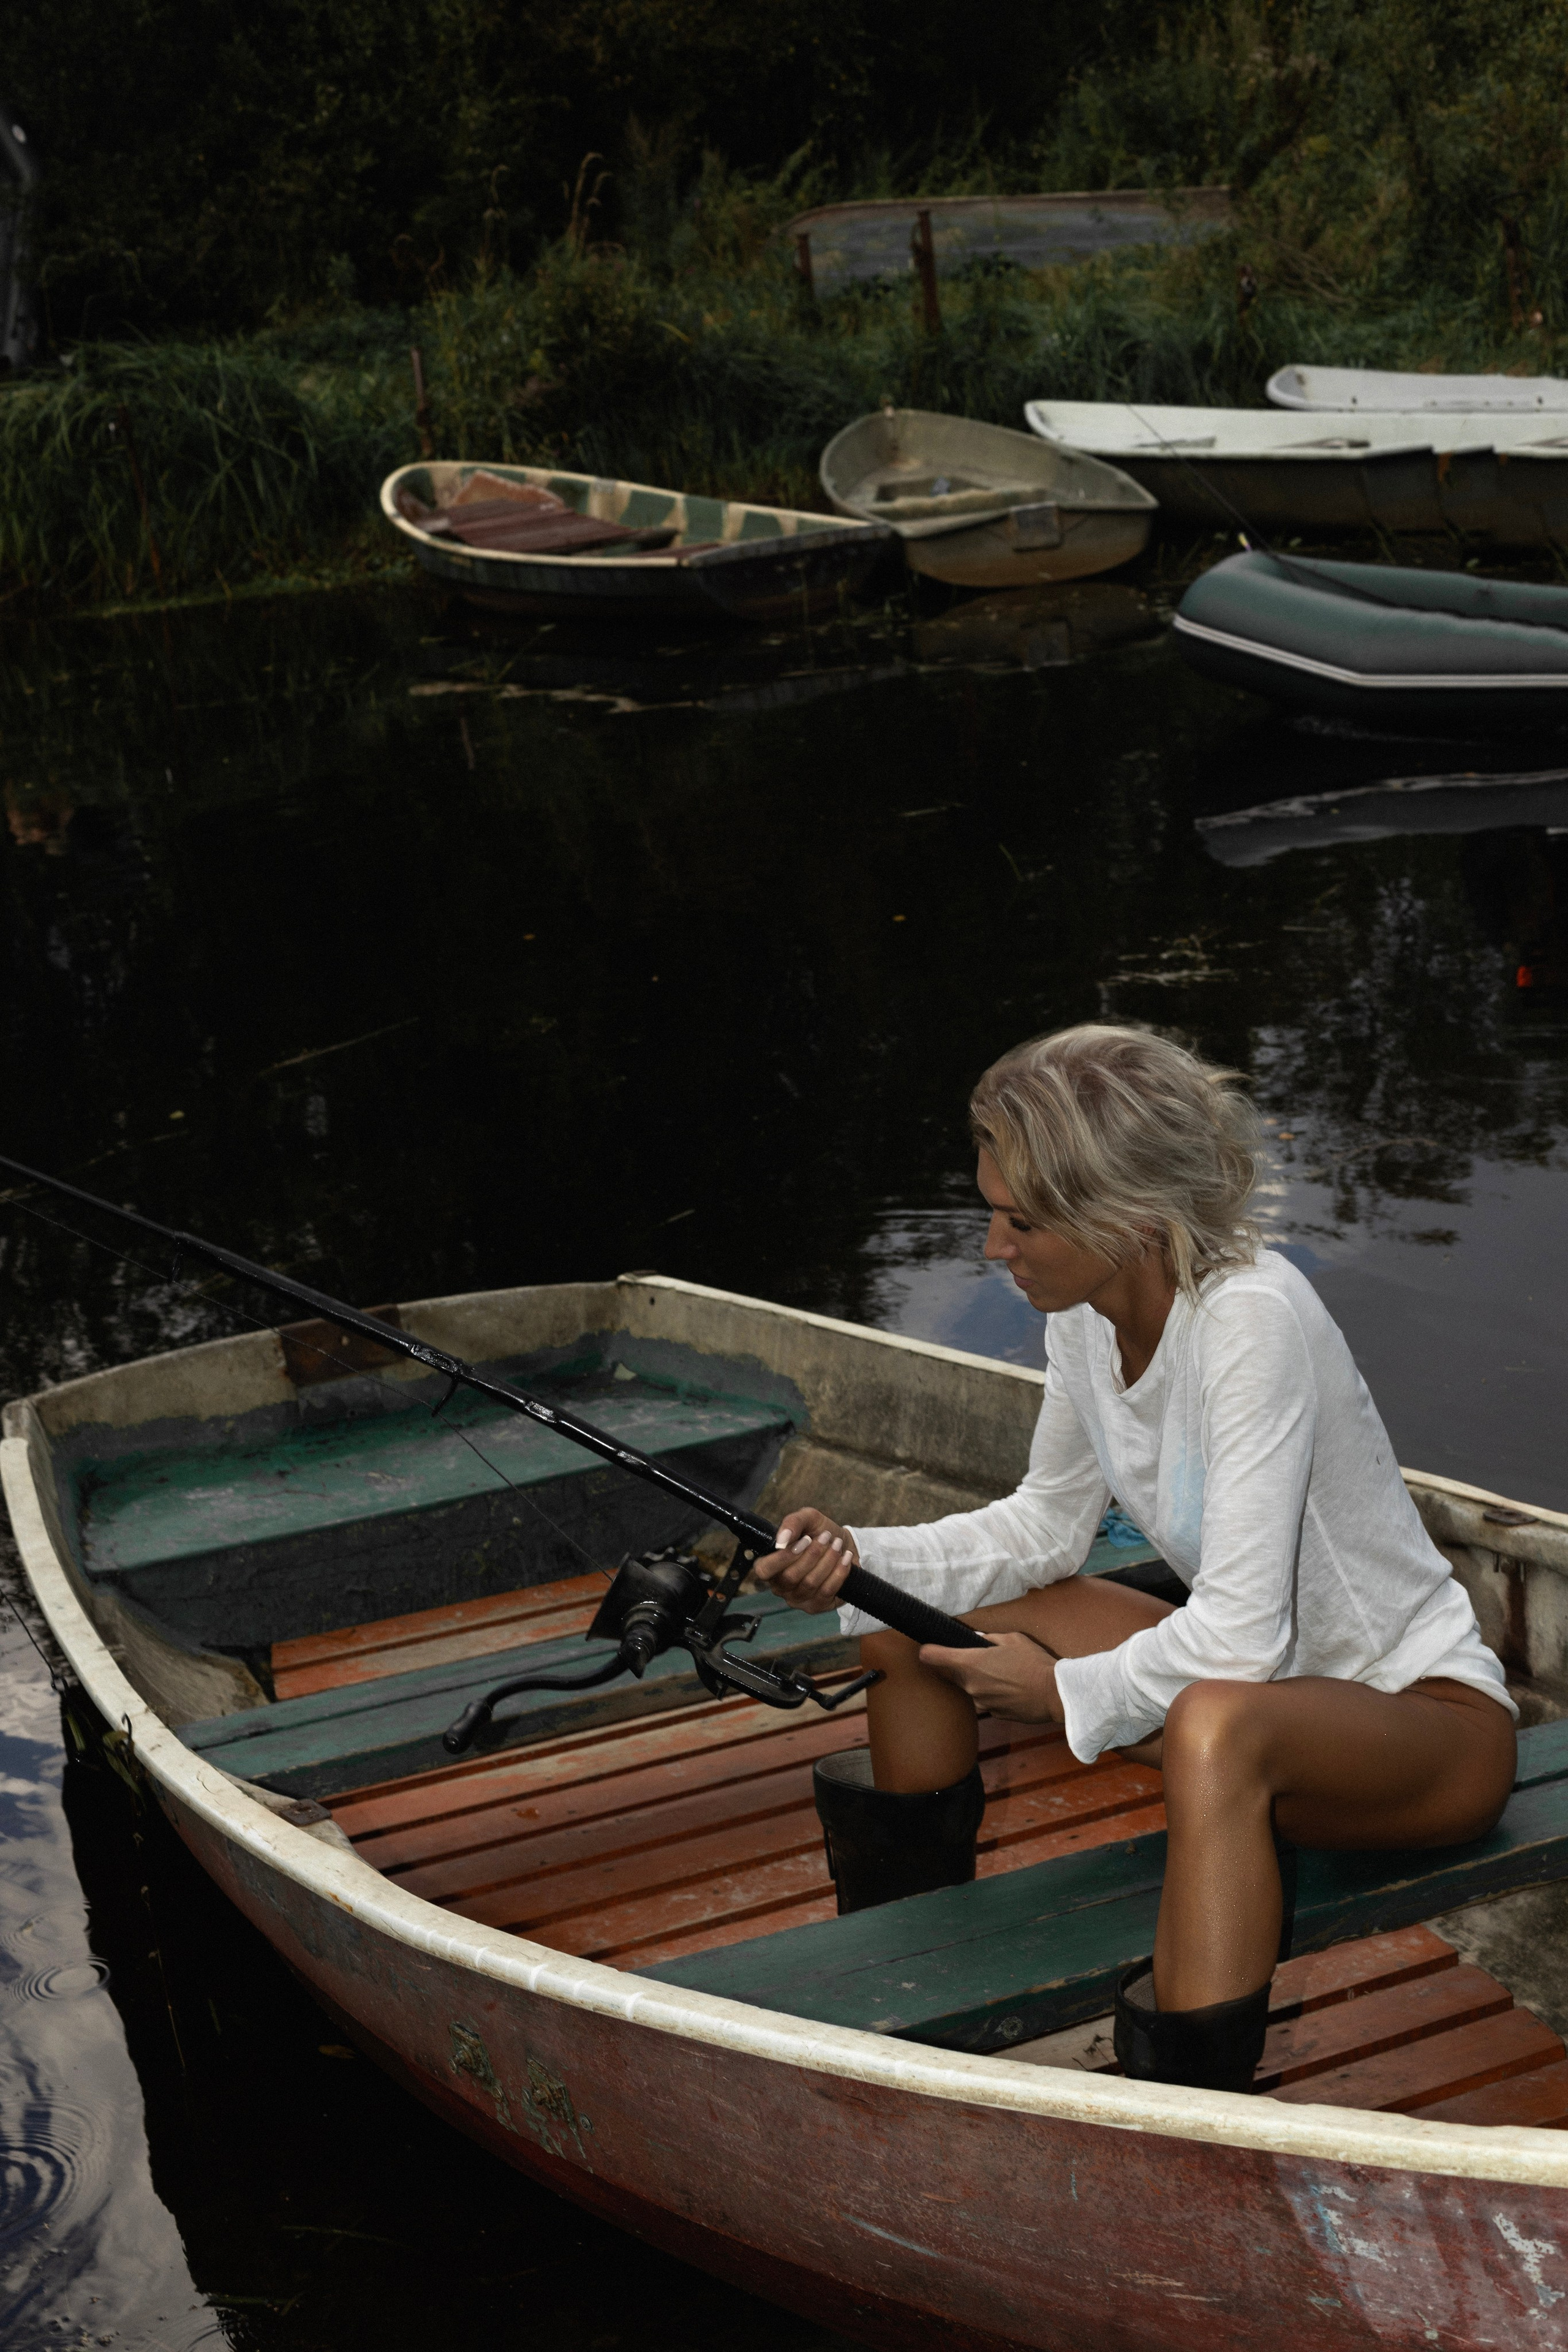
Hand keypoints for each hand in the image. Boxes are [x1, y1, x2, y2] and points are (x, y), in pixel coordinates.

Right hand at [753, 1509, 858, 1615]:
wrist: (842, 1545)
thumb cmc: (818, 1532)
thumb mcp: (806, 1519)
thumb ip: (792, 1523)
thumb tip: (782, 1539)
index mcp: (770, 1566)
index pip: (764, 1570)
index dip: (783, 1557)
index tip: (806, 1540)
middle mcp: (780, 1586)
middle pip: (791, 1577)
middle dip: (813, 1555)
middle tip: (827, 1537)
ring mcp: (797, 1599)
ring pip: (810, 1583)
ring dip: (828, 1561)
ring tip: (837, 1544)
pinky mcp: (816, 1606)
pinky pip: (827, 1591)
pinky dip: (839, 1572)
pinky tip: (845, 1558)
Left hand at [918, 1629, 1063, 1723]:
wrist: (1054, 1693)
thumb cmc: (1033, 1662)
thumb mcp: (1012, 1639)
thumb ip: (988, 1639)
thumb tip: (976, 1639)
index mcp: (970, 1663)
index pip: (933, 1657)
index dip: (928, 1651)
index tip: (926, 1649)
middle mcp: (970, 1686)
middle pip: (952, 1674)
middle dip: (961, 1666)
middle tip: (980, 1658)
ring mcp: (981, 1703)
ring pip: (970, 1688)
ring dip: (978, 1681)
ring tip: (1001, 1674)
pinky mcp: (993, 1714)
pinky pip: (985, 1700)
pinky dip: (991, 1693)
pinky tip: (1009, 1687)